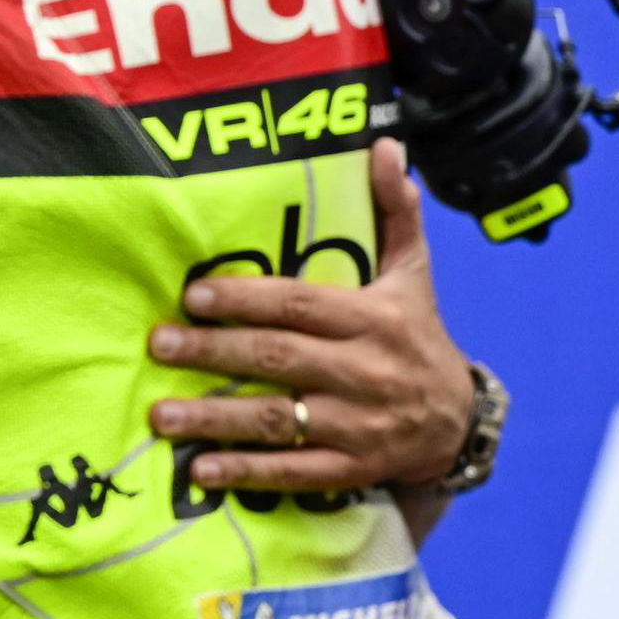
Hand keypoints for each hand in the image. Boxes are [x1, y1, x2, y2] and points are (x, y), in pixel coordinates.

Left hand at [145, 139, 473, 491]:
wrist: (460, 422)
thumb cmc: (418, 337)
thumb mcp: (413, 274)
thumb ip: (395, 211)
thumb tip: (384, 145)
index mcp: (374, 320)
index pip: (302, 305)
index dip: (247, 300)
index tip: (193, 296)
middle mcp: (365, 372)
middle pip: (280, 359)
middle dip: (214, 353)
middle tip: (158, 345)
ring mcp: (357, 425)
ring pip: (279, 420)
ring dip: (216, 419)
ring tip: (160, 416)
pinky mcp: (351, 469)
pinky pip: (294, 473)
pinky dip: (246, 472)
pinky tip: (200, 470)